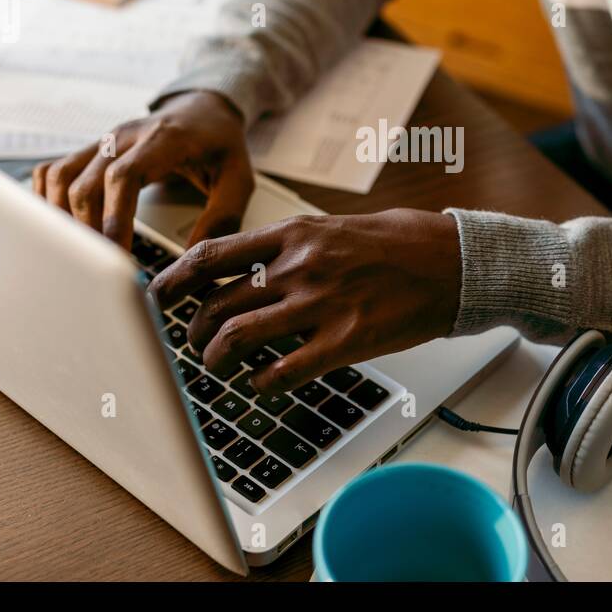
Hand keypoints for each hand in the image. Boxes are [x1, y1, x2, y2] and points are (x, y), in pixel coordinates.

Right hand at [32, 90, 252, 250]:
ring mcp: (103, 142)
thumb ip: (222, 217)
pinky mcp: (91, 150)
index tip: (117, 255)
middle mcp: (125, 137)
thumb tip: (193, 260)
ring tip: (81, 252)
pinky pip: (53, 171)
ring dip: (63, 218)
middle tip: (102, 266)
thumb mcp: (239, 179)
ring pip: (61, 177)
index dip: (114, 218)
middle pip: (85, 183)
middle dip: (88, 230)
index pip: (123, 177)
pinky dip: (48, 199)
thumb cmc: (220, 144)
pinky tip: (61, 226)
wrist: (204, 108)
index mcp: (163, 140)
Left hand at [149, 209, 461, 392]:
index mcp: (294, 235)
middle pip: (217, 303)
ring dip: (216, 359)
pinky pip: (284, 370)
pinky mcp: (346, 339)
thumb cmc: (400, 242)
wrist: (455, 261)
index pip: (210, 256)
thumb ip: (289, 246)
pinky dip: (261, 383)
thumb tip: (246, 268)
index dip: (173, 281)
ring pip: (238, 337)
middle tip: (193, 342)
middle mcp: (299, 267)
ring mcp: (321, 304)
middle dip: (193, 330)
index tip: (156, 297)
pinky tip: (260, 384)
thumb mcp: (335, 227)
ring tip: (216, 367)